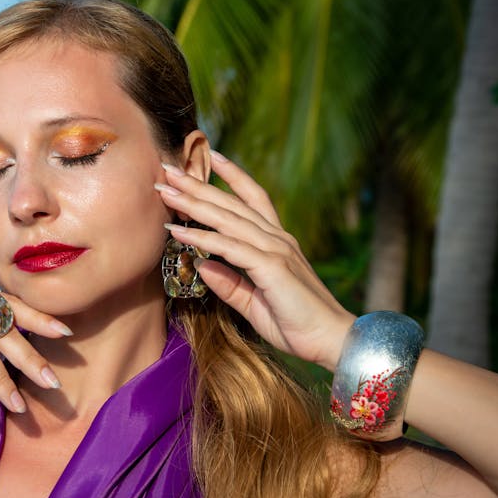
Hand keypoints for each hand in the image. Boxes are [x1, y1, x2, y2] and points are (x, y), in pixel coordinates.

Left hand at [157, 152, 354, 370]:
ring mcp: (276, 250)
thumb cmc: (296, 325)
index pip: (253, 198)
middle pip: (232, 203)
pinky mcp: (272, 267)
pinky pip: (230, 247)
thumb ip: (229, 284)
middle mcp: (277, 239)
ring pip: (227, 219)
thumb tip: (202, 265)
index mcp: (276, 243)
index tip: (212, 155)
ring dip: (193, 203)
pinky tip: (179, 231)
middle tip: (168, 170)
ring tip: (166, 191)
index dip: (233, 176)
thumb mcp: (253, 303)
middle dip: (198, 184)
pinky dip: (202, 238)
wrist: (332, 342)